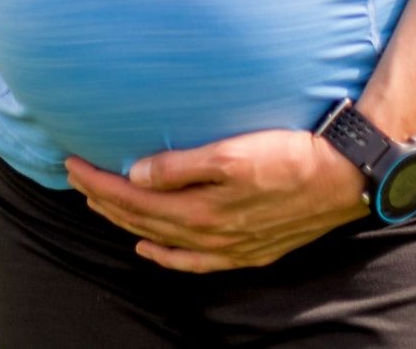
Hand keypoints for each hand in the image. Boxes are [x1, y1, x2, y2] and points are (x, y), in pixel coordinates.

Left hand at [63, 125, 371, 272]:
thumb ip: (182, 166)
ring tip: (99, 206)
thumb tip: (136, 173)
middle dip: (103, 199)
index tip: (72, 163)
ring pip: (161, 238)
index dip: (99, 182)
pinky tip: (147, 249)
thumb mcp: (233, 152)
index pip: (133, 197)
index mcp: (200, 208)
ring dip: (127, 223)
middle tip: (75, 177)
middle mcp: (208, 235)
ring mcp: (226, 247)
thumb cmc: (290, 155)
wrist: (342, 179)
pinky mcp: (245, 251)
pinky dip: (164, 256)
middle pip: (141, 219)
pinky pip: (191, 262)